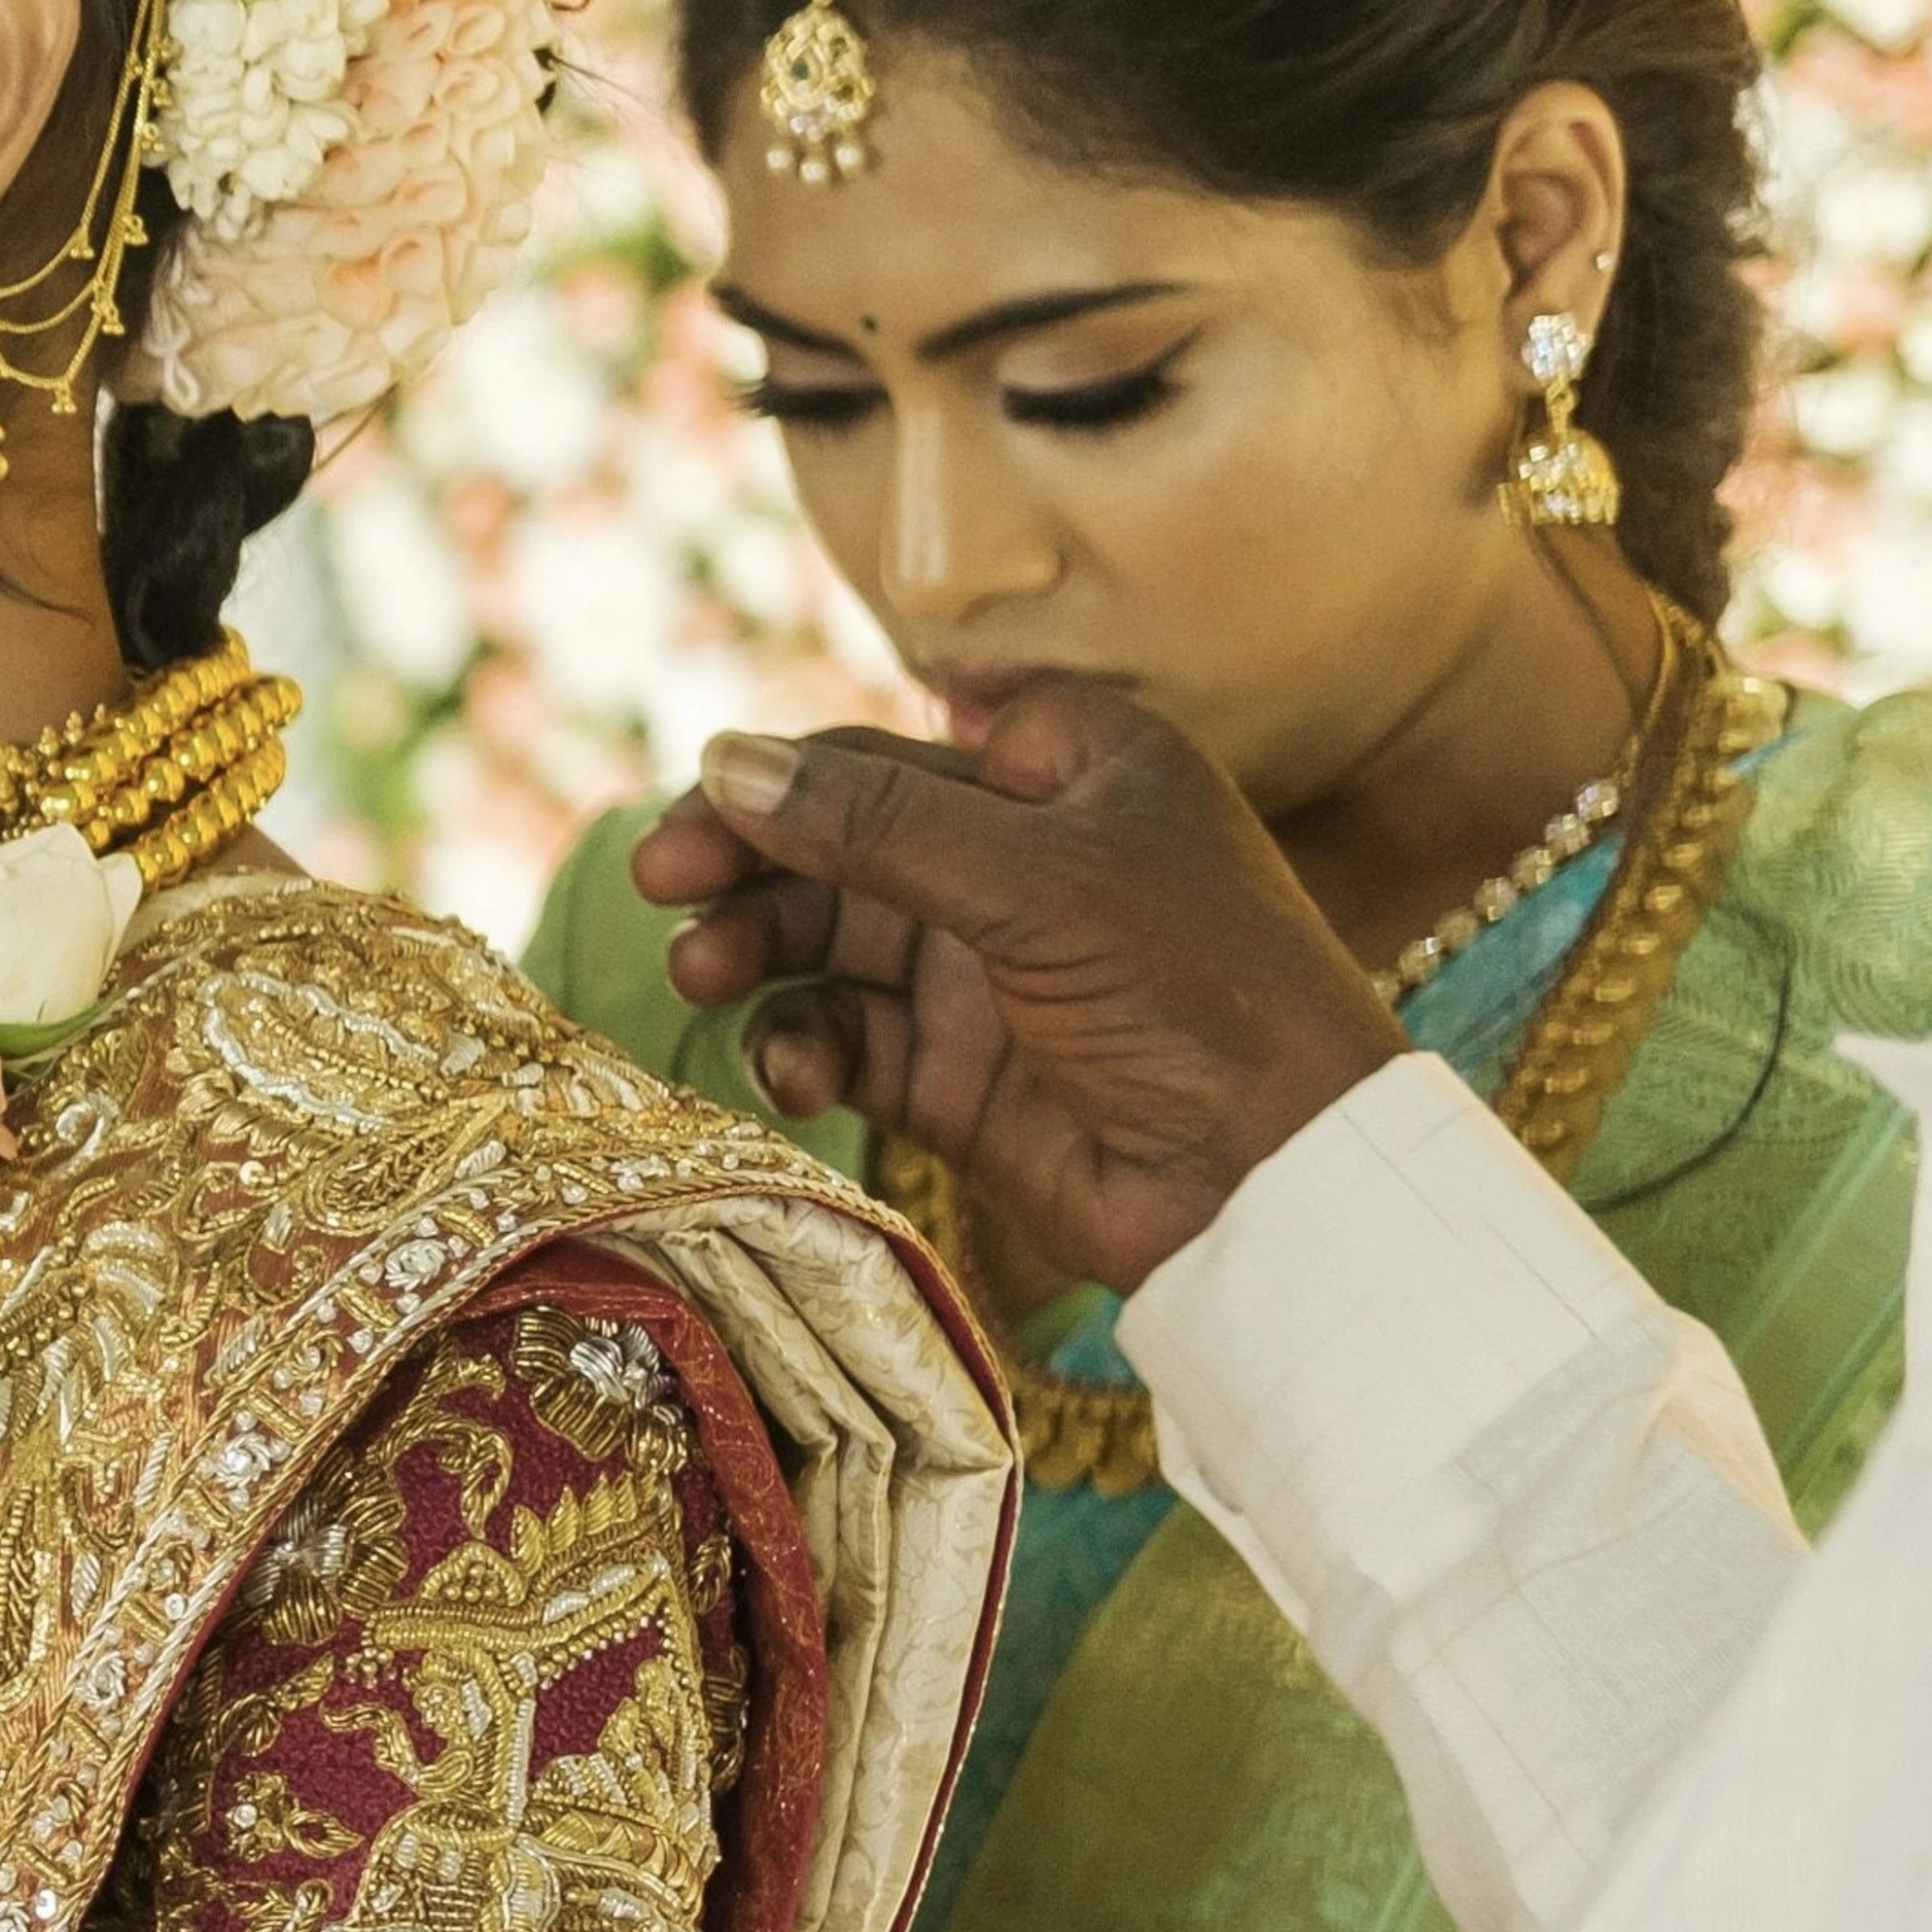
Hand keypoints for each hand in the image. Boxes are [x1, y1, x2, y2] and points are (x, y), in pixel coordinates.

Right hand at [634, 682, 1403, 1292]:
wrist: (1271, 1179)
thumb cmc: (1193, 989)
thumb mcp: (1034, 879)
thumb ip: (874, 825)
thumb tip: (727, 762)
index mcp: (1067, 770)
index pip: (890, 753)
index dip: (785, 779)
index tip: (695, 808)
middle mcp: (1021, 860)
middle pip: (844, 846)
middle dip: (752, 867)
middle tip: (660, 889)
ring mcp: (987, 973)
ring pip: (835, 945)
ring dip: (765, 955)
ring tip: (703, 978)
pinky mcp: (961, 1075)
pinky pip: (853, 1041)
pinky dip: (810, 1048)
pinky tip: (793, 1069)